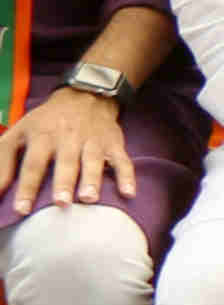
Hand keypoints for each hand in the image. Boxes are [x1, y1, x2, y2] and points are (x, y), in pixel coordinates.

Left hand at [4, 90, 137, 213]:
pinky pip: (122, 160)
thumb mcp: (18, 133)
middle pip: (65, 162)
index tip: (22, 209)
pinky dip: (127, 176)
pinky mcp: (113, 143)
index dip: (27, 187)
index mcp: (42, 136)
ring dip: (92, 179)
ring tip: (89, 199)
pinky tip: (129, 192)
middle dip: (63, 183)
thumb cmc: (45, 122)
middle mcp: (68, 138)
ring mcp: (93, 141)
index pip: (33, 164)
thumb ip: (3, 161)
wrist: (85, 95)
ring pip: (93, 161)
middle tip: (61, 203)